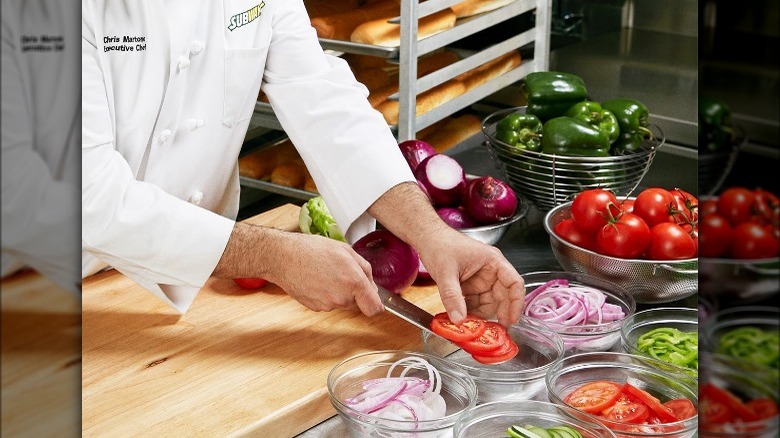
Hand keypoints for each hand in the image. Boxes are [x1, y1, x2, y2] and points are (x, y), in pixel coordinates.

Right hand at [213, 223, 383, 316]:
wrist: (283, 257)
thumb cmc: (312, 250)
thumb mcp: (346, 250)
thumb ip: (365, 269)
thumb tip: (372, 285)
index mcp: (353, 282)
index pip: (374, 308)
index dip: (377, 306)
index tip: (375, 301)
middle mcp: (341, 297)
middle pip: (357, 303)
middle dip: (354, 291)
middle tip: (342, 273)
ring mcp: (327, 305)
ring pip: (341, 303)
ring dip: (339, 292)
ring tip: (326, 273)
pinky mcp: (314, 307)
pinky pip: (327, 303)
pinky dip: (325, 294)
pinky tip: (316, 279)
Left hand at [419, 228, 524, 327]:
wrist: (427, 239)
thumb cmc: (440, 245)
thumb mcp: (446, 272)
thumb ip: (452, 297)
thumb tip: (459, 319)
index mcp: (493, 262)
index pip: (514, 283)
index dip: (516, 303)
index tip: (511, 320)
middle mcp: (491, 271)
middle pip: (503, 297)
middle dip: (498, 314)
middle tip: (491, 331)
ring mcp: (481, 280)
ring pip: (489, 303)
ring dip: (482, 316)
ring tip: (473, 327)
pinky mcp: (471, 286)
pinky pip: (476, 304)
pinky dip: (471, 313)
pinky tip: (463, 319)